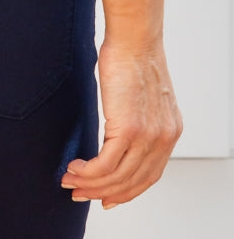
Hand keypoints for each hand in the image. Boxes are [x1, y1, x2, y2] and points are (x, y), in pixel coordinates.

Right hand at [61, 39, 181, 208]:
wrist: (135, 41)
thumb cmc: (133, 59)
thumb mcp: (142, 97)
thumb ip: (137, 119)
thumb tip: (116, 131)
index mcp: (168, 133)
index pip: (149, 176)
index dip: (126, 191)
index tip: (106, 197)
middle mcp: (162, 140)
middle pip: (132, 182)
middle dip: (103, 193)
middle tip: (79, 193)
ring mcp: (148, 137)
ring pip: (117, 178)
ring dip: (89, 184)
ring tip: (69, 179)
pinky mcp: (129, 130)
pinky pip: (105, 164)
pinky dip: (87, 172)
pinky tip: (73, 167)